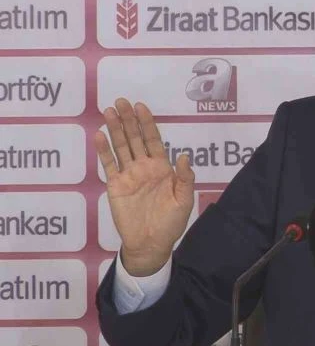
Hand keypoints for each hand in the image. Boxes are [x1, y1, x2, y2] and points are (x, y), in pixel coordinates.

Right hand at [95, 98, 194, 276]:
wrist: (151, 243)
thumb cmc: (171, 223)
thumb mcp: (184, 200)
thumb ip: (185, 178)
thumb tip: (183, 155)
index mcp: (162, 168)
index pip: (153, 140)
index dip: (147, 124)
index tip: (141, 107)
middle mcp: (144, 167)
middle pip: (135, 138)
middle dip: (128, 120)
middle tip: (121, 101)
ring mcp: (129, 175)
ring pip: (121, 147)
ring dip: (115, 129)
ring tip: (108, 111)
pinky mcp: (115, 185)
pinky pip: (109, 165)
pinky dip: (103, 151)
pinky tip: (99, 136)